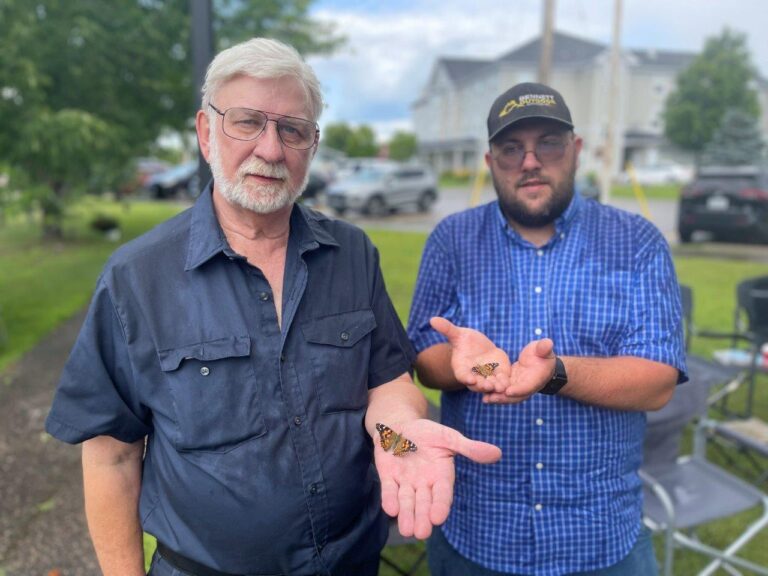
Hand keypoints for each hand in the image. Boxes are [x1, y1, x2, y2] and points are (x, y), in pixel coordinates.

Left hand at [373, 418, 500, 538]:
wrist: (399, 425)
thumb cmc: (426, 432)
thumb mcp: (448, 437)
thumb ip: (469, 448)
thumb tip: (497, 453)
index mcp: (441, 475)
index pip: (442, 493)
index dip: (440, 505)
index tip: (438, 518)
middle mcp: (424, 483)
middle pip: (424, 503)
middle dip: (423, 518)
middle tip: (422, 533)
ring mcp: (406, 481)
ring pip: (407, 501)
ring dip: (407, 515)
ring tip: (407, 531)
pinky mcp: (389, 477)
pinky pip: (389, 490)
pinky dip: (389, 499)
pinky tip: (391, 509)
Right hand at [429, 317, 510, 394]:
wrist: (480, 347)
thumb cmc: (466, 341)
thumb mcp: (458, 334)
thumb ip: (447, 329)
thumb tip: (432, 319)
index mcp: (461, 368)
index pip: (462, 375)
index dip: (466, 377)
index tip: (470, 379)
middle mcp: (474, 376)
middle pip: (477, 384)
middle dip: (482, 385)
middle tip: (488, 386)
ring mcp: (486, 378)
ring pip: (490, 385)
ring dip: (495, 387)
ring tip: (501, 387)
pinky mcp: (498, 375)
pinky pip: (501, 381)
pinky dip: (505, 383)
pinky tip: (509, 383)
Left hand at [484, 338, 555, 403]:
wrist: (540, 362)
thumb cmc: (542, 354)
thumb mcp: (544, 349)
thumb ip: (544, 348)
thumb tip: (548, 343)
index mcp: (537, 378)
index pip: (528, 386)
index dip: (519, 389)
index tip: (508, 391)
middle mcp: (527, 386)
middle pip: (516, 395)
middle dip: (504, 398)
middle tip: (491, 398)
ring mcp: (518, 387)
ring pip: (508, 395)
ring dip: (497, 398)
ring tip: (485, 399)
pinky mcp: (511, 384)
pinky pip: (503, 391)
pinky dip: (494, 393)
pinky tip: (482, 393)